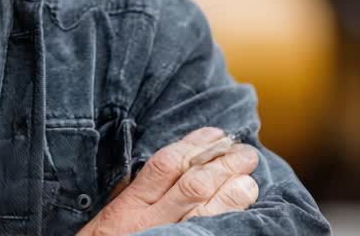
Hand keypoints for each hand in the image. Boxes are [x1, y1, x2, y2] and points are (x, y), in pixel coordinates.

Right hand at [76, 127, 260, 235]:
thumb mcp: (110, 217)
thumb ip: (136, 194)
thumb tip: (174, 164)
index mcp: (129, 206)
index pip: (166, 164)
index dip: (194, 145)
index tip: (215, 134)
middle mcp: (149, 221)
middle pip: (194, 183)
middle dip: (223, 164)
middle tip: (245, 153)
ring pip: (206, 209)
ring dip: (233, 190)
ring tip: (249, 178)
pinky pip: (209, 232)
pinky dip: (228, 218)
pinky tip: (242, 209)